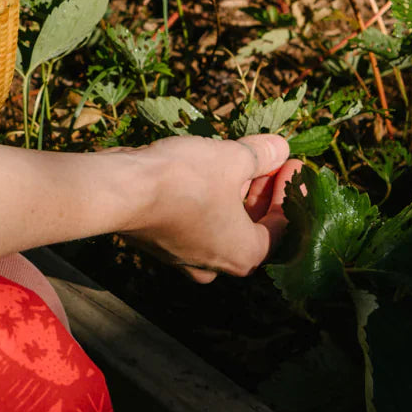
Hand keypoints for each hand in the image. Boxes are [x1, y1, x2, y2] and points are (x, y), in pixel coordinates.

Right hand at [117, 134, 299, 282]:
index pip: (282, 225)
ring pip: (218, 225)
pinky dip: (202, 200)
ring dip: (231, 195)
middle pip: (251, 227)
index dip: (291, 190)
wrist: (118, 190)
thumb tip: (281, 147)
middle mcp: (215, 265)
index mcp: (245, 254)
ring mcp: (182, 257)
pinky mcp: (157, 242)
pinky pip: (191, 222)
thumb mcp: (231, 158)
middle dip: (261, 191)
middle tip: (268, 160)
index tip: (293, 163)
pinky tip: (200, 172)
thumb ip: (261, 155)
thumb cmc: (184, 179)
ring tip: (234, 161)